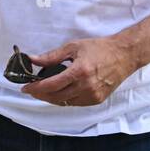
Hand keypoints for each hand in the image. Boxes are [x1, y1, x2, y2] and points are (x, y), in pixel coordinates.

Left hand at [20, 37, 136, 105]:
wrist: (124, 55)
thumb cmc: (99, 48)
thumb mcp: (74, 47)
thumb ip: (52, 56)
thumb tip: (33, 60)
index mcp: (80, 71)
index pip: (52, 85)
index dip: (36, 88)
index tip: (25, 88)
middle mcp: (86, 86)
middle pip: (56, 97)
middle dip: (41, 94)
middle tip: (32, 90)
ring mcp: (93, 95)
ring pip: (65, 102)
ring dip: (52, 98)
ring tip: (44, 90)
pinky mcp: (97, 100)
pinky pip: (75, 103)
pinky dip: (65, 99)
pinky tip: (61, 92)